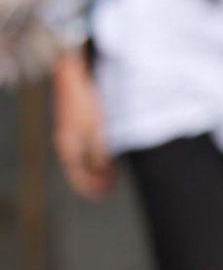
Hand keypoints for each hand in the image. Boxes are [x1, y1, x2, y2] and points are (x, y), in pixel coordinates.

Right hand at [51, 52, 113, 200]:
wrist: (71, 77)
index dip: (93, 187)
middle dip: (94, 181)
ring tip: (110, 173)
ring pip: (79, 160)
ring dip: (94, 169)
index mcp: (68, 148)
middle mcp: (64, 144)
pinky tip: (102, 153)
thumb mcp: (96, 130)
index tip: (108, 192)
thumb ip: (99, 153)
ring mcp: (67, 135)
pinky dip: (91, 156)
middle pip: (78, 170)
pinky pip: (80, 149)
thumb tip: (103, 173)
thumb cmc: (85, 103)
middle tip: (111, 187)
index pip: (78, 177)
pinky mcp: (72, 125)